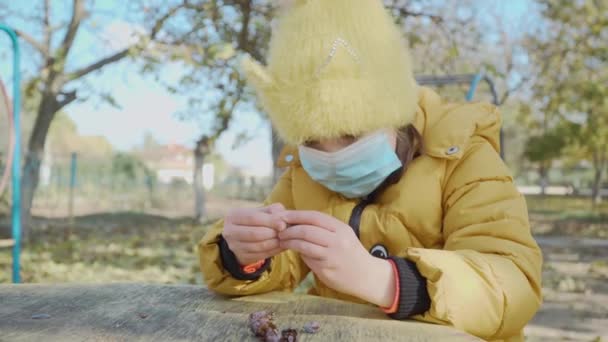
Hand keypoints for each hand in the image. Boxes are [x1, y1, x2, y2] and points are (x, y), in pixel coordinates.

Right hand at [223, 203, 286, 265]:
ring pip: (258, 246)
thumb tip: (282, 216)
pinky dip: (274, 251)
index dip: (270, 221)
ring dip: (274, 243)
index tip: (283, 224)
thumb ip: (272, 210)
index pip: (253, 218)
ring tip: (285, 238)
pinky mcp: (241, 256)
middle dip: (272, 233)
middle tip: (285, 232)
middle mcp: (229, 231)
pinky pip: (261, 255)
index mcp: (233, 216)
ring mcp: (234, 246)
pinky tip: (282, 246)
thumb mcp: (261, 211)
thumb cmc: (255, 220)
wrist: (243, 236)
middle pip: (254, 233)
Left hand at [278, 210, 394, 306]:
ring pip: (304, 244)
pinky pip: (308, 258)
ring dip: (290, 241)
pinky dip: (298, 253)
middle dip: (289, 229)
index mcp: (341, 228)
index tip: (282, 215)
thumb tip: (297, 222)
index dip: (296, 215)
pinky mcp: (326, 269)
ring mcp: (332, 256)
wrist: (368, 276)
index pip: (315, 217)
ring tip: (282, 240)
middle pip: (307, 230)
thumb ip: (323, 229)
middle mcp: (337, 240)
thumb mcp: (343, 235)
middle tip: (279, 230)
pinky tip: (293, 251)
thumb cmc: (351, 253)